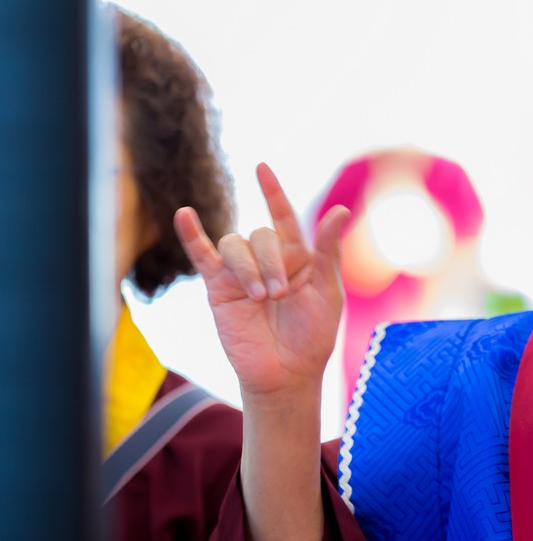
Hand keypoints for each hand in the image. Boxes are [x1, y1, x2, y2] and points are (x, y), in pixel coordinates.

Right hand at [174, 163, 349, 397]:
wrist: (287, 372)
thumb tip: (340, 209)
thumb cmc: (313, 335)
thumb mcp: (328, 290)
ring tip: (261, 299)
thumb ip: (328, 250)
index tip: (262, 168)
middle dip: (271, 261)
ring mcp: (240, 272)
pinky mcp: (218, 288)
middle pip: (260, 234)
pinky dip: (191, 235)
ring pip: (234, 244)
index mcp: (296, 256)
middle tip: (280, 294)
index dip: (273, 192)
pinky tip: (184, 214)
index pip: (283, 216)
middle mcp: (266, 259)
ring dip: (249, 268)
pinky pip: (201, 255)